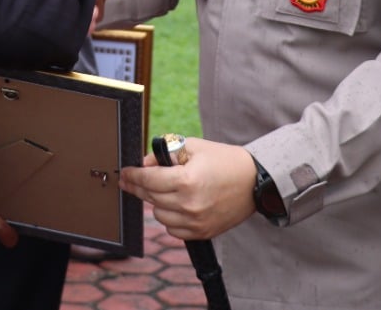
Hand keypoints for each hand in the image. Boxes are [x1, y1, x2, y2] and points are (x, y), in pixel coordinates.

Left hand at [120, 138, 256, 239]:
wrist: (255, 181)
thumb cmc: (224, 160)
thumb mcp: (193, 147)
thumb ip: (165, 155)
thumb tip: (143, 164)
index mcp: (186, 180)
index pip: (148, 180)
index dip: (132, 176)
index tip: (125, 173)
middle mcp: (189, 204)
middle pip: (150, 197)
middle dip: (139, 187)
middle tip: (132, 180)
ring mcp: (196, 221)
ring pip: (159, 215)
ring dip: (156, 202)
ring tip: (164, 190)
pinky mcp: (202, 232)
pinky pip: (172, 230)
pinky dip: (170, 218)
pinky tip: (175, 205)